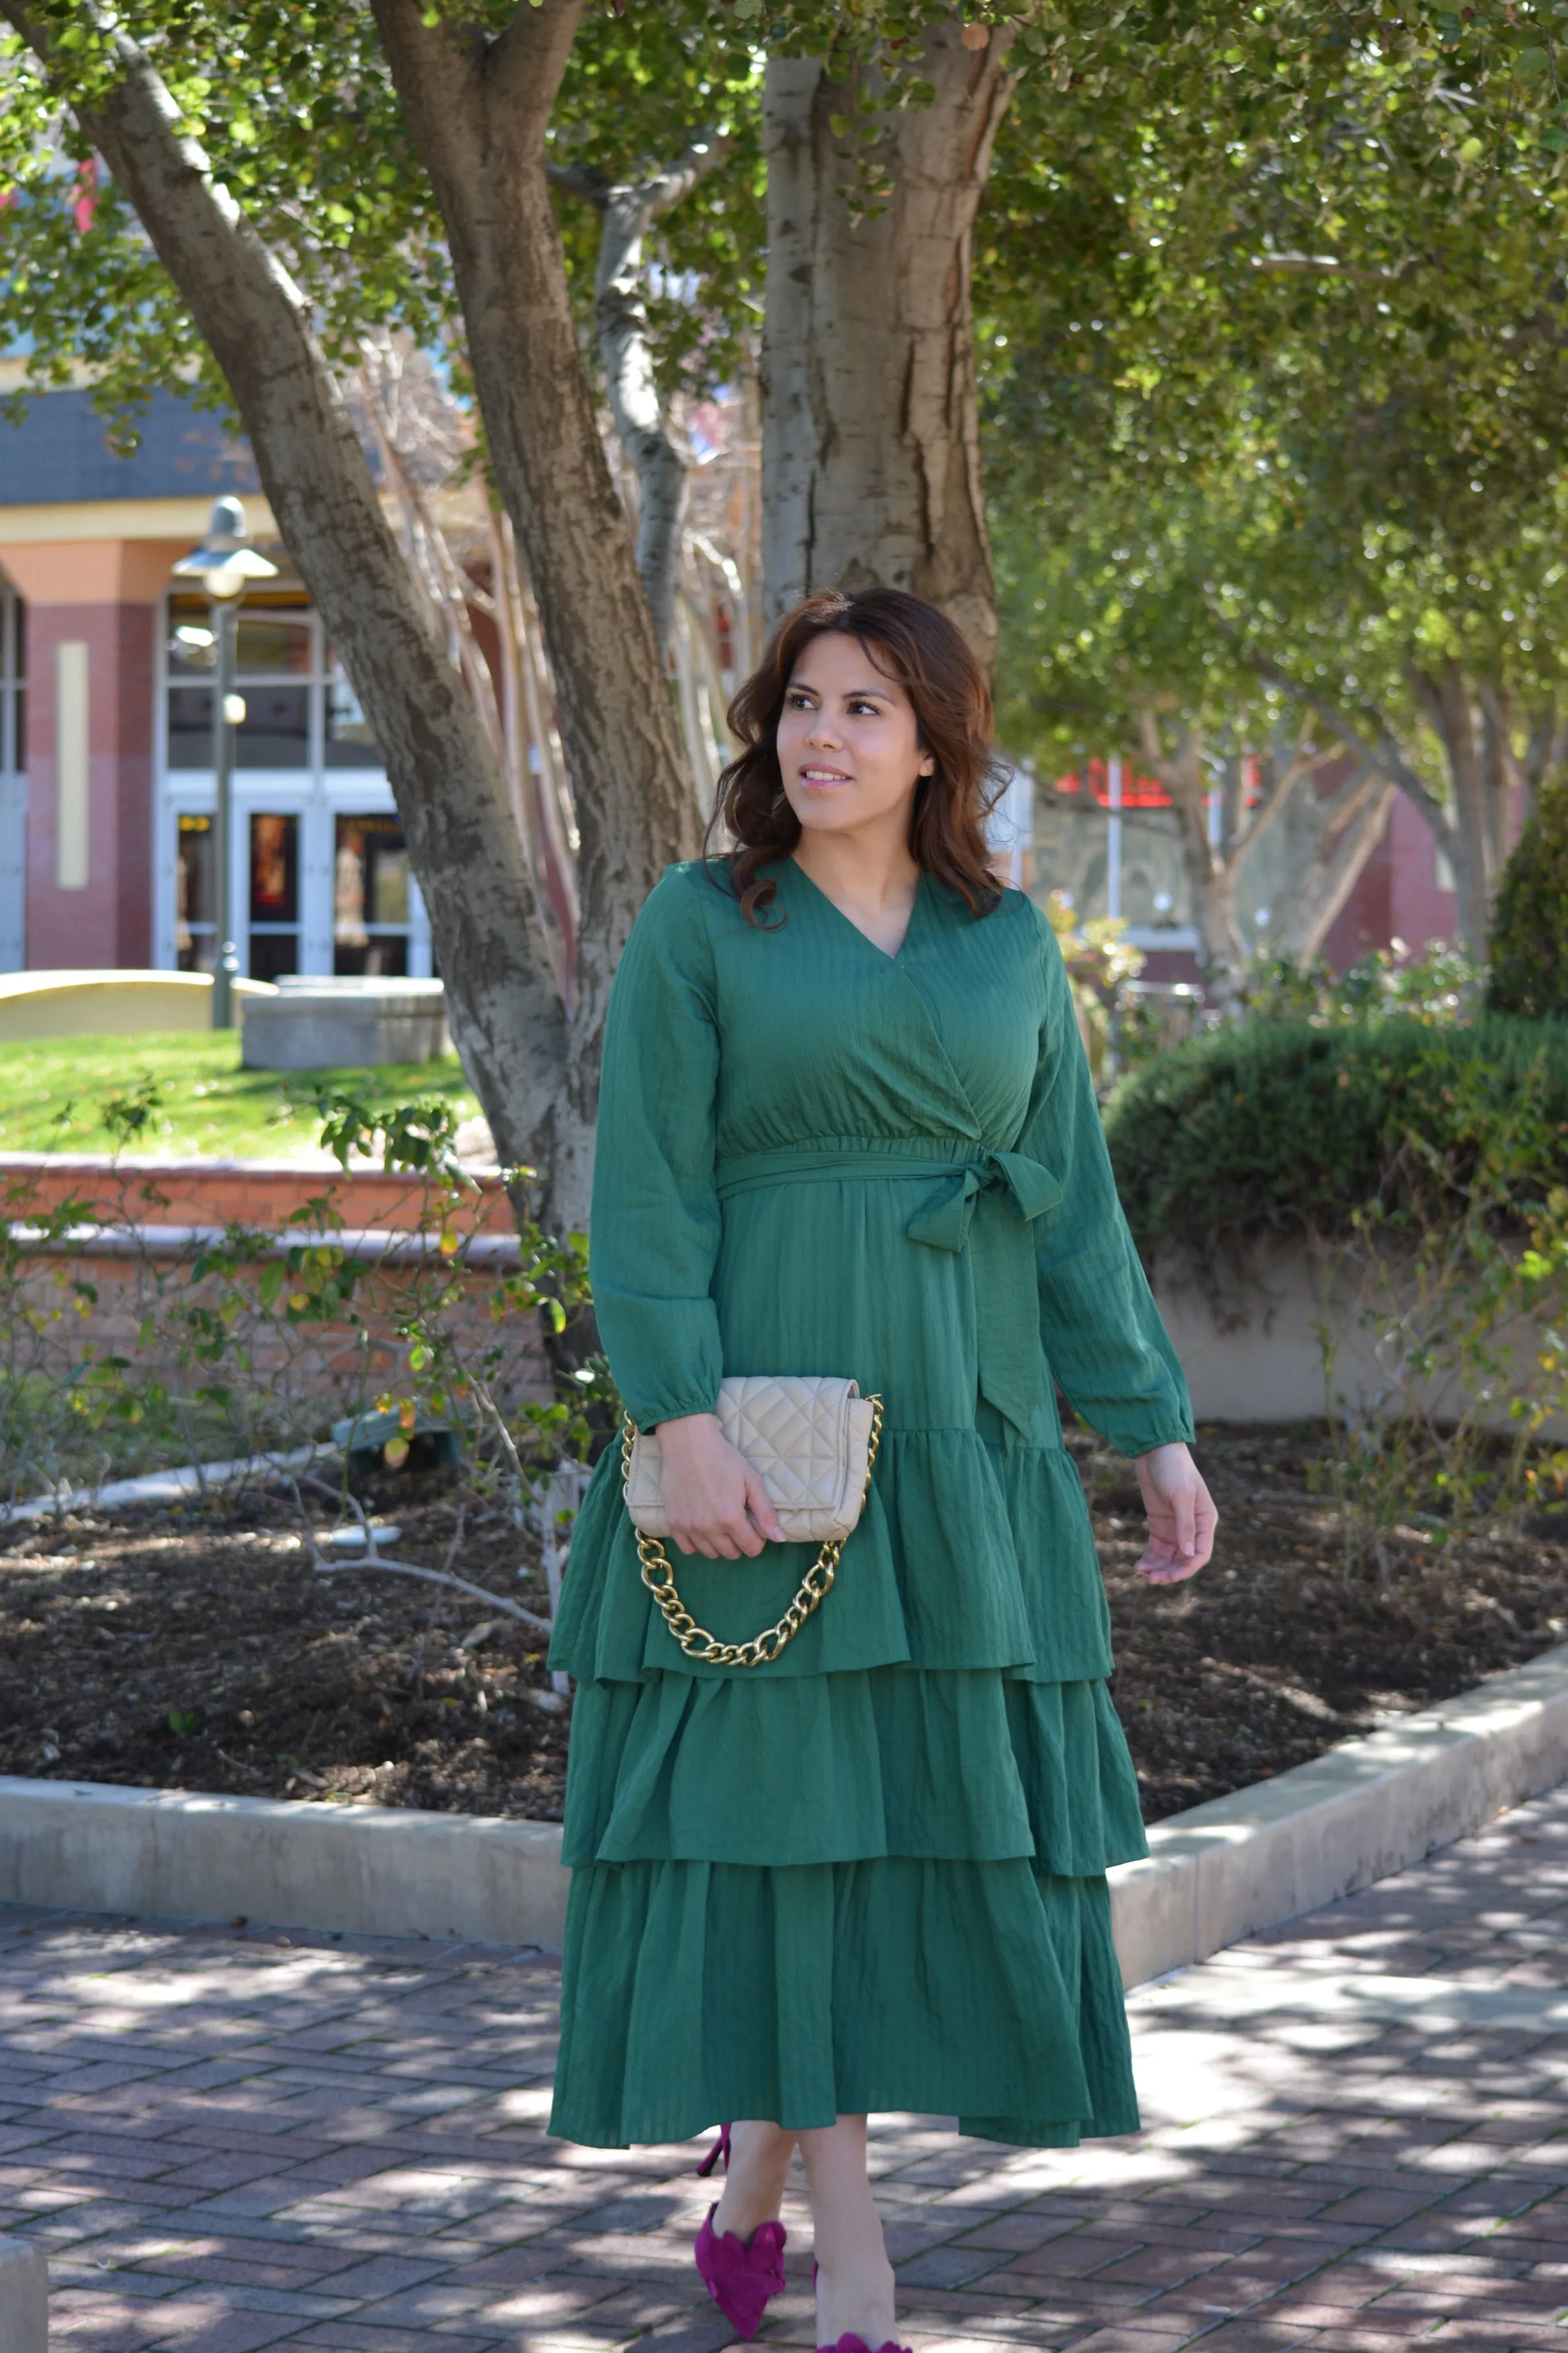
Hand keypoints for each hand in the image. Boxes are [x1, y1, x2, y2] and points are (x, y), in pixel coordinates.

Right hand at [655, 1412, 787, 1558]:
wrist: (689, 1444)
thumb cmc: (724, 1459)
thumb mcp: (751, 1481)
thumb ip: (766, 1513)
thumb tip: (779, 1539)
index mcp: (731, 1518)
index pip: (751, 1548)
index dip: (758, 1540)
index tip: (755, 1527)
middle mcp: (709, 1528)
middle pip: (731, 1553)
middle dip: (740, 1542)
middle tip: (739, 1523)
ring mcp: (689, 1527)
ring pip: (711, 1553)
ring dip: (720, 1545)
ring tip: (721, 1526)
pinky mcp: (674, 1522)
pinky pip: (688, 1549)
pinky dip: (697, 1544)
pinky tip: (703, 1530)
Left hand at [1131, 1441, 1215, 1583]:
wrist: (1155, 1449)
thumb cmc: (1174, 1468)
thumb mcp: (1180, 1496)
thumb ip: (1185, 1526)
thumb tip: (1189, 1555)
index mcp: (1206, 1521)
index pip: (1201, 1553)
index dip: (1187, 1569)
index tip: (1169, 1577)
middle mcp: (1193, 1527)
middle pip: (1184, 1559)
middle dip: (1169, 1571)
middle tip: (1151, 1579)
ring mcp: (1175, 1527)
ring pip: (1169, 1557)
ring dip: (1158, 1567)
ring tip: (1142, 1573)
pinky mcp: (1159, 1524)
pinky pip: (1157, 1548)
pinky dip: (1149, 1558)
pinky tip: (1138, 1566)